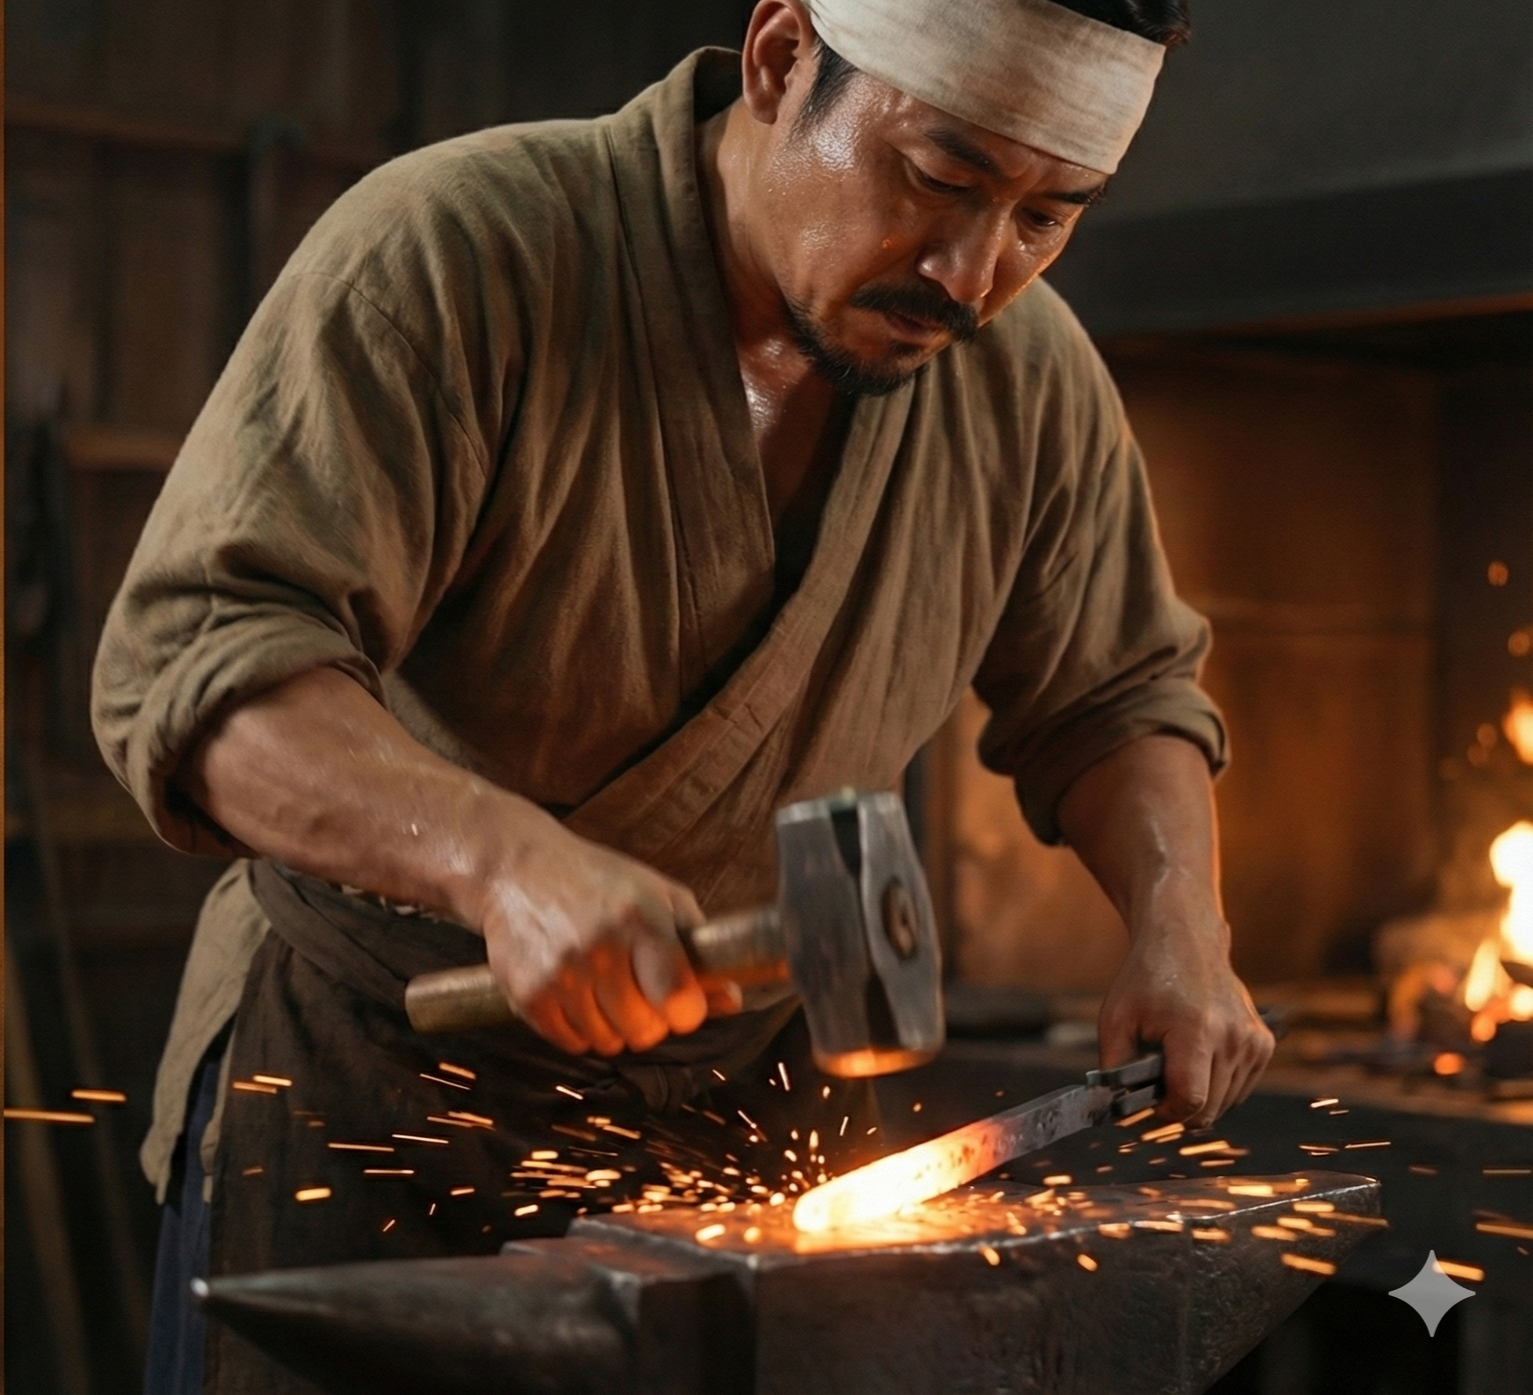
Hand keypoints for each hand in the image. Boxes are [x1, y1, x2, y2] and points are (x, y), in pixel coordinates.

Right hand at [478, 823, 733, 1056]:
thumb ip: (698, 947)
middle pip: (645, 1031)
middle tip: (639, 991)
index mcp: (640, 919)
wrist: (515, 868)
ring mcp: (559, 974)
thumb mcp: (658, 895)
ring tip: (603, 986)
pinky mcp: (526, 995)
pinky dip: (579, 1029)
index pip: (678, 1000)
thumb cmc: (599, 881)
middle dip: (650, 1019)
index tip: (682, 1002)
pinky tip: (576, 993)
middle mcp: (599, 948)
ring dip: (613, 1025)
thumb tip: (732, 1001)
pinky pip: (571, 1044)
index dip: (687, 1011)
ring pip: (607, 1043)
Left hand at [1098, 915, 1273, 1127]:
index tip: (1150, 1102)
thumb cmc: (1147, 980)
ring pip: (1226, 1104)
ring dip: (1200, 1097)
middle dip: (1179, 1108)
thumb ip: (1115, 1069)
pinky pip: (1240, 1089)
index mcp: (1196, 1031)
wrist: (1186, 943)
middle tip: (1157, 1085)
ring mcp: (1253, 1042)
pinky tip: (1198, 1060)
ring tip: (1176, 1065)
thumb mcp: (1115, 1020)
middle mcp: (1233, 1038)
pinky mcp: (1264, 1044)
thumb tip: (1116, 1109)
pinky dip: (1218, 1086)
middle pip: (1209, 1109)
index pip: (1191, 1101)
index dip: (1166, 1112)